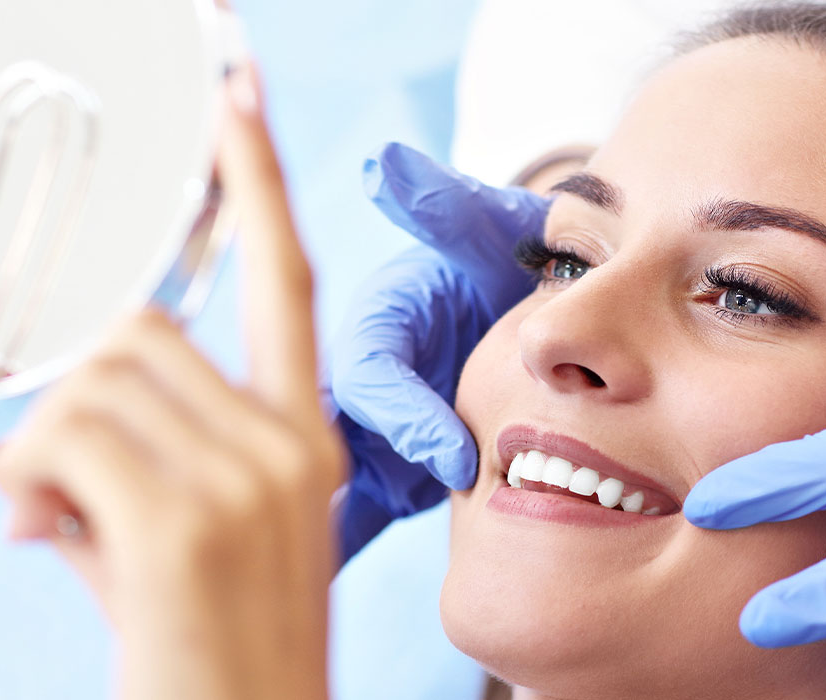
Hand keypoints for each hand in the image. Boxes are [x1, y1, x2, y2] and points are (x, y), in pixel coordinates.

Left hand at [0, 64, 342, 699]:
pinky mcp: (185, 522)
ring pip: (88, 382)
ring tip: (49, 524)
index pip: (284, 280)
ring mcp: (246, 478)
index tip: (234, 92)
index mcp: (303, 437)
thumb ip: (137, 461)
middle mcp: (288, 442)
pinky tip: (41, 537)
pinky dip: (23, 483)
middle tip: (45, 484)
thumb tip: (35, 434)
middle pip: (135, 331)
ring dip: (36, 447)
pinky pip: (60, 439)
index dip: (255, 181)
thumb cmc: (210, 661)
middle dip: (66, 395)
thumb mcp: (197, 547)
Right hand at [329, 144, 547, 553]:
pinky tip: (310, 601)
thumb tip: (389, 168)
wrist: (515, 306)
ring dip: (324, 529)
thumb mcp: (481, 232)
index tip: (456, 456)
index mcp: (376, 323)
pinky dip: (331, 549)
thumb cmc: (497, 264)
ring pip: (323, 483)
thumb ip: (448, 208)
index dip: (406, 415)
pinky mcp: (377, 474)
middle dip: (344, 492)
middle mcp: (356, 378)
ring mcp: (361, 432)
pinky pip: (345, 515)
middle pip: (329, 436)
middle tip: (371, 548)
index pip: (372, 372)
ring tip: (315, 583)